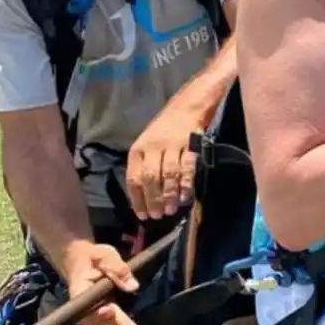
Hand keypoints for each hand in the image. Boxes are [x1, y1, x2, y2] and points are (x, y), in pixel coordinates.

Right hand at [61, 241, 140, 324]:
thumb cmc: (93, 257)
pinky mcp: (98, 314)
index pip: (91, 305)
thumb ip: (118, 269)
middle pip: (102, 322)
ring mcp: (91, 312)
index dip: (101, 311)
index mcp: (82, 290)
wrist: (79, 260)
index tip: (110, 312)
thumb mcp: (105, 255)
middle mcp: (85, 306)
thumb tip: (133, 286)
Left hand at [126, 105, 200, 221]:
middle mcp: (153, 147)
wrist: (186, 109)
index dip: (137, 199)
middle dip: (153, 200)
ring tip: (170, 210)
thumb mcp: (145, 146)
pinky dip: (185, 184)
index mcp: (138, 150)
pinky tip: (184, 197)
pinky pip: (187, 167)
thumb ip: (142, 168)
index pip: (134, 178)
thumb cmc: (162, 132)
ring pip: (168, 174)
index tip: (142, 215)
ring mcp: (172, 145)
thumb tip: (141, 199)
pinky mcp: (190, 145)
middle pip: (150, 178)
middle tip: (157, 216)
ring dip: (169, 195)